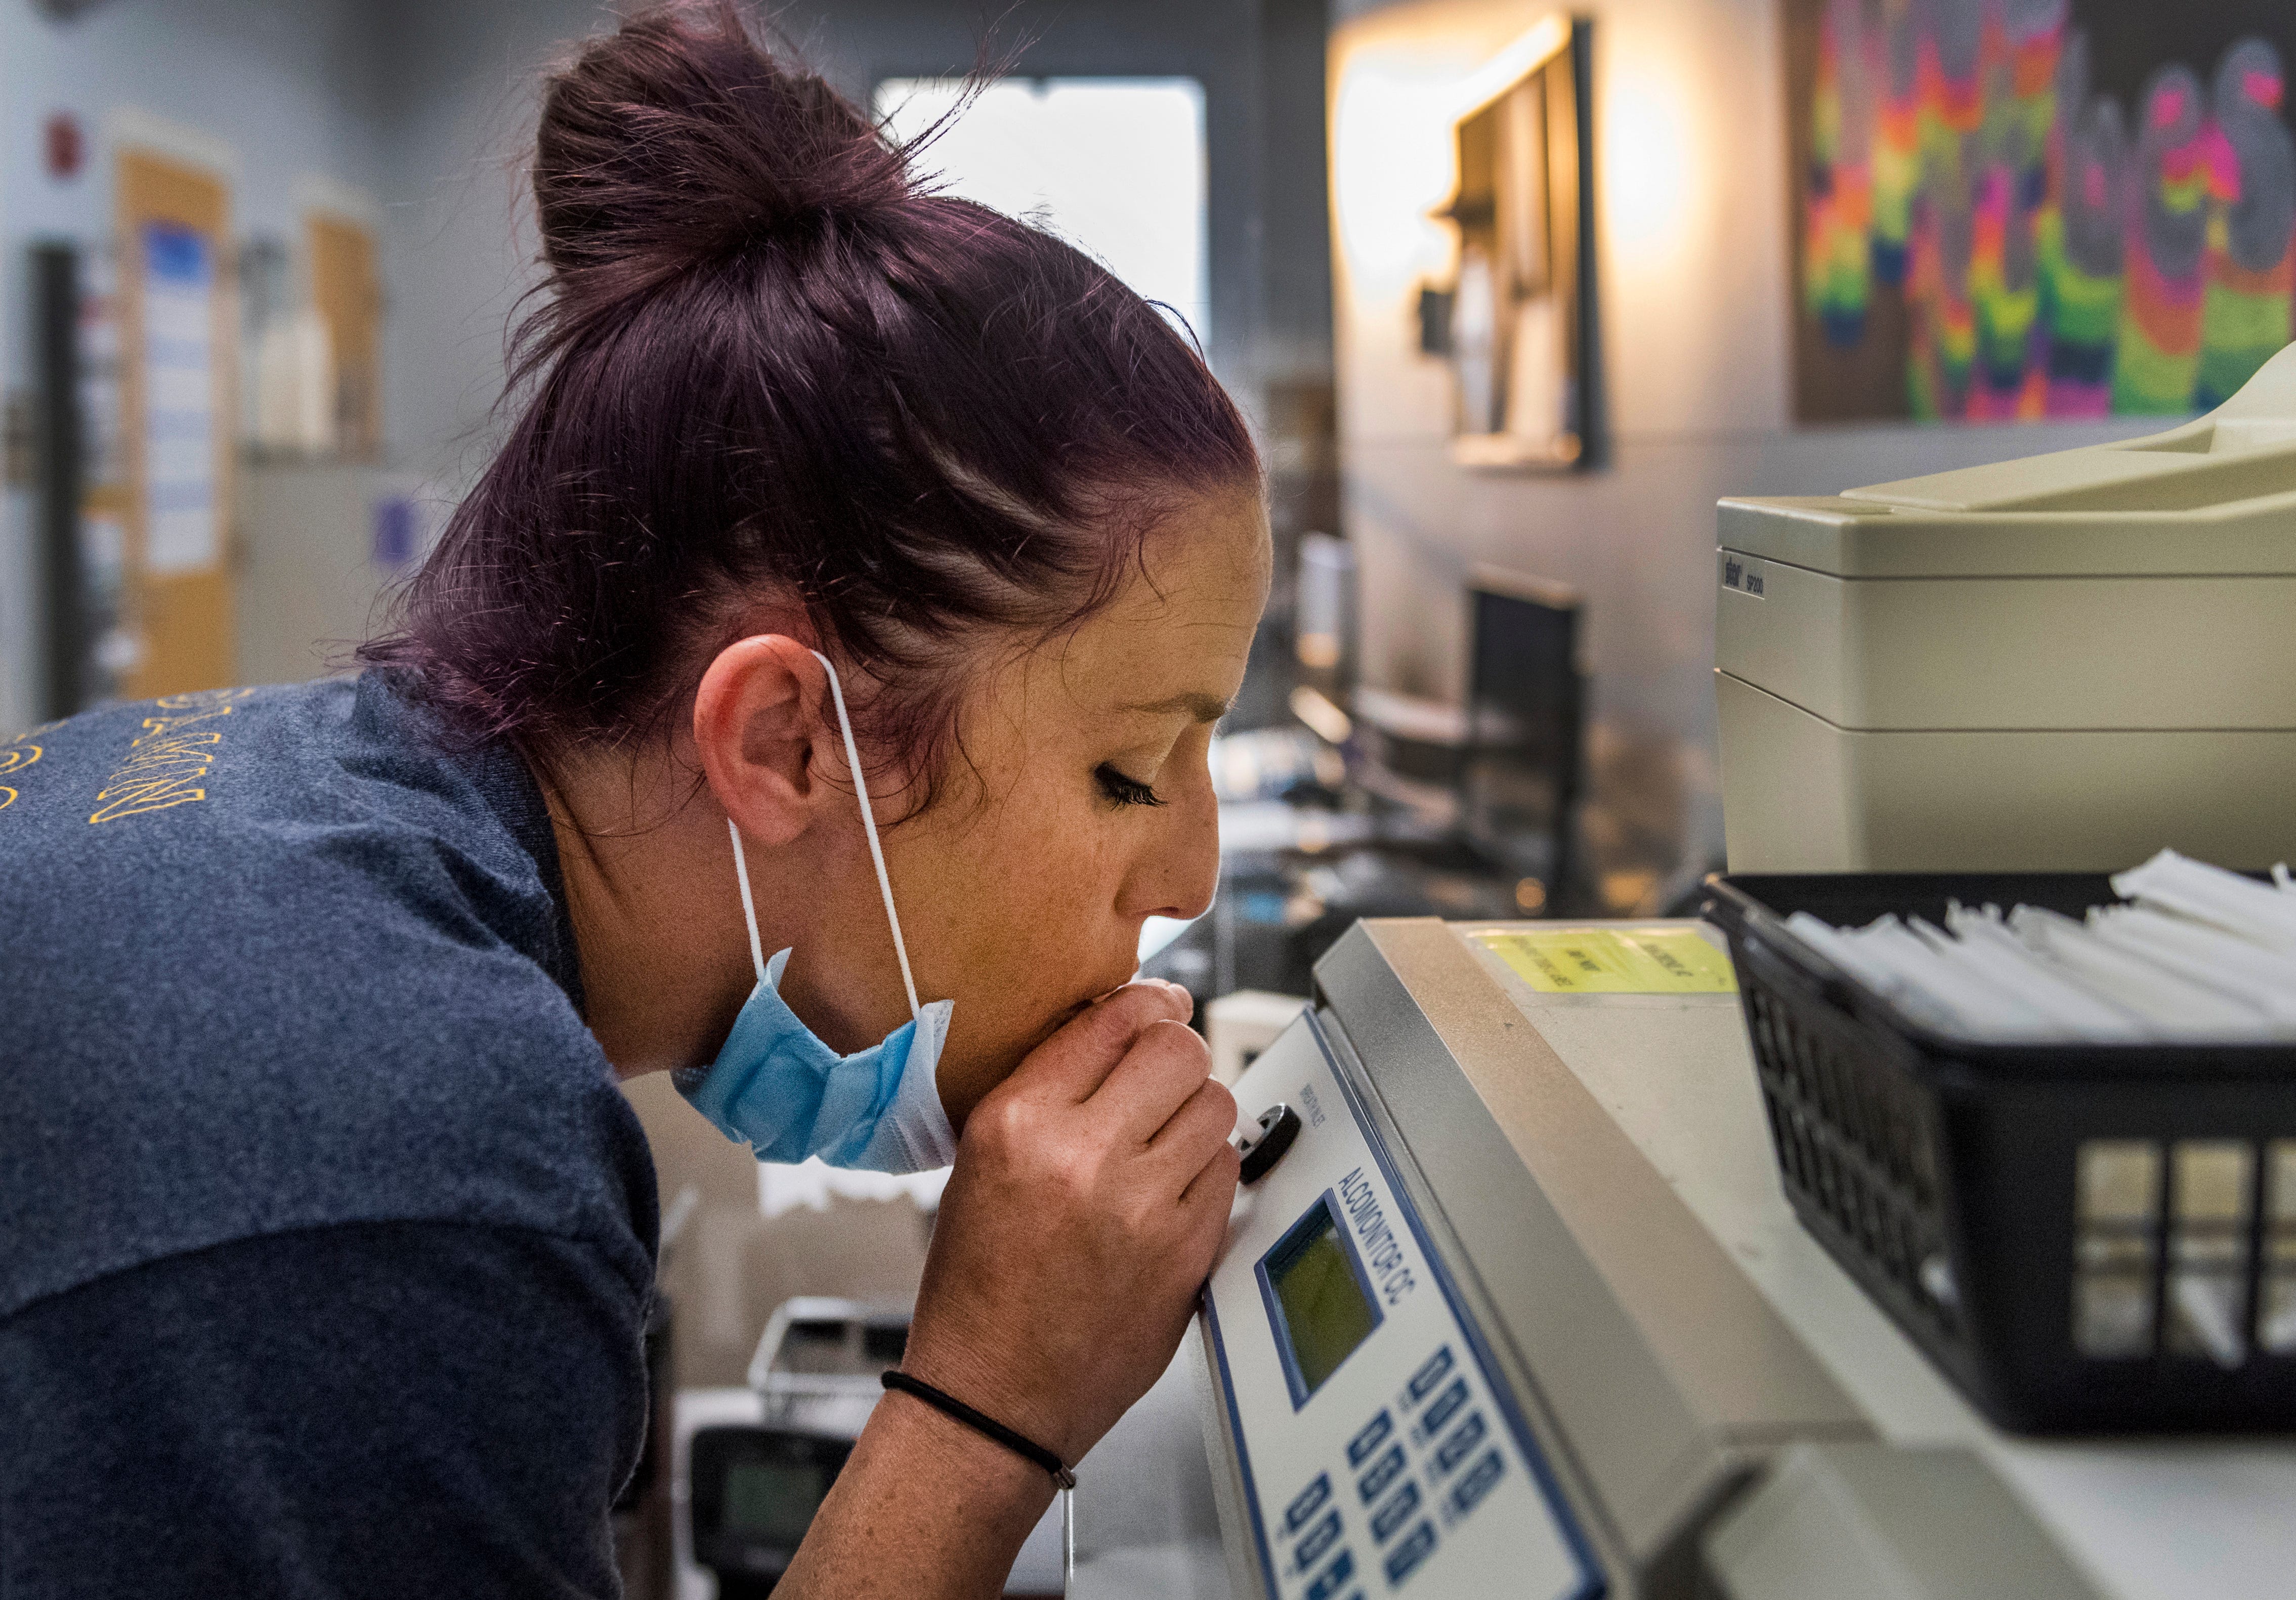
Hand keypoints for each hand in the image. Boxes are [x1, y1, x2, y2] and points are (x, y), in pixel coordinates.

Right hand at [899, 979, 1240, 1464]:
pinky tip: (1173, 1194)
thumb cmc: (980, 1282)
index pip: (1113, 1018)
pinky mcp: (1185, 1251)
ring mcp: (1141, 1204)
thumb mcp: (982, 1161)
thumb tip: (1132, 1025)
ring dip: (1197, 1115)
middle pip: (1178, 1049)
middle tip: (1162, 1085)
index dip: (1149, 1006)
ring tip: (1165, 1145)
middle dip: (1176, 1059)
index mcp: (1017, 1121)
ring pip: (1217, 1103)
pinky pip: (1229, 1170)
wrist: (992, 1394)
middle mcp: (1080, 1153)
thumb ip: (1052, 1089)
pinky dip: (1209, 1172)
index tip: (1162, 1009)